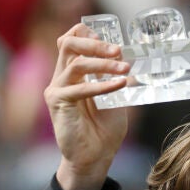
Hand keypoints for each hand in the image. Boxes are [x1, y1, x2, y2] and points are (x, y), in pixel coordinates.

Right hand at [44, 24, 130, 189]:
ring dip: (104, 64)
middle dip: (96, 43)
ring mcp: (57, 88)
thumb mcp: (116, 97)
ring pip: (76, 64)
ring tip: (125, 69)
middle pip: (69, 44)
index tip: (113, 41)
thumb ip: (116, 77)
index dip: (88, 33)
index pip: (71, 40)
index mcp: (73, 72)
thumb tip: (132, 59)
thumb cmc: (105, 128)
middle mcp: (62, 76)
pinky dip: (102, 85)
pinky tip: (120, 85)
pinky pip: (79, 89)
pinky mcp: (57, 102)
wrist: (96, 156)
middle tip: (119, 50)